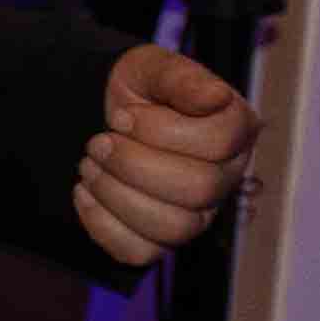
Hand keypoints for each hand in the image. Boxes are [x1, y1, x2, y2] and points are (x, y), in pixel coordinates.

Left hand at [75, 43, 256, 263]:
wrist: (109, 117)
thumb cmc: (141, 90)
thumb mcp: (153, 67)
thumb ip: (182, 77)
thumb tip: (217, 97)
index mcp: (235, 130)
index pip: (219, 142)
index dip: (161, 131)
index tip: (121, 117)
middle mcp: (226, 177)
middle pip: (198, 189)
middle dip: (133, 165)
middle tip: (97, 143)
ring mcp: (198, 213)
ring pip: (174, 228)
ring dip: (117, 195)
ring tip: (89, 165)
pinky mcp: (161, 238)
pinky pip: (141, 252)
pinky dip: (102, 225)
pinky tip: (84, 192)